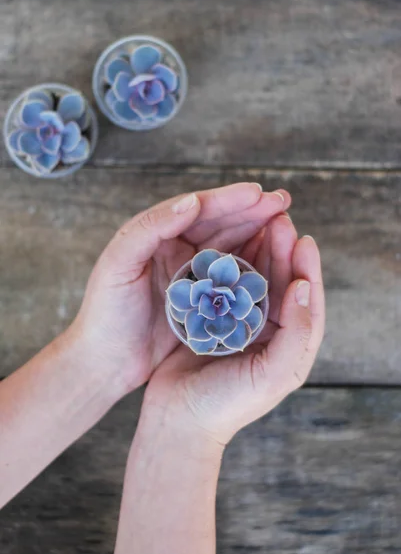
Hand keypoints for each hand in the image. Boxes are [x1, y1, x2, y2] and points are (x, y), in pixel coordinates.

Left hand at [70, 183, 289, 391]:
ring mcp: (189, 273)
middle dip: (251, 211)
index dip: (228, 200)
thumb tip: (192, 201)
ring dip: (255, 232)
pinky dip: (250, 264)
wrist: (104, 360)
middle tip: (282, 201)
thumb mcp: (119, 264)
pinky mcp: (199, 298)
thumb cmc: (105, 311)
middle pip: (219, 223)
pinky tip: (270, 258)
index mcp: (155, 233)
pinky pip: (229, 276)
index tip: (258, 193)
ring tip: (283, 223)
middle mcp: (174, 248)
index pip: (197, 209)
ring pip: (228, 245)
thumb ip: (151, 228)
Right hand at [143, 215, 324, 445]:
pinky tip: (225, 246)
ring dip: (257, 252)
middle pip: (280, 282)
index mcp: (289, 345)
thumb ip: (297, 332)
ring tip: (256, 225)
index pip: (305, 299)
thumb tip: (304, 286)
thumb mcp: (273, 373)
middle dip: (282, 251)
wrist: (178, 422)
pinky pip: (225, 285)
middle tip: (279, 220)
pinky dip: (228, 266)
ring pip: (253, 279)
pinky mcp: (212, 320)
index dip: (306, 268)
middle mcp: (268, 332)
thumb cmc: (227, 405)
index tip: (303, 238)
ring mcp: (239, 324)